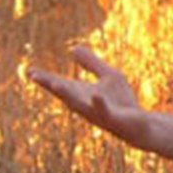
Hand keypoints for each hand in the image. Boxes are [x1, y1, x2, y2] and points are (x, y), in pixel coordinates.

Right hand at [28, 47, 148, 143]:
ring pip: (80, 105)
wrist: (142, 124)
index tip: (29, 71)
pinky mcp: (114, 118)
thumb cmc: (123, 102)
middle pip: (65, 95)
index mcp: (82, 95)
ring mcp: (98, 113)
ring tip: (56, 84)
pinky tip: (96, 94)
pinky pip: (104, 111)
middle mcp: (85, 105)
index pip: (60, 85)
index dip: (46, 79)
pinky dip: (99, 103)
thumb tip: (73, 48)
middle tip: (35, 76)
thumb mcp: (109, 76)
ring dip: (68, 95)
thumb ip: (92, 63)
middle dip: (51, 85)